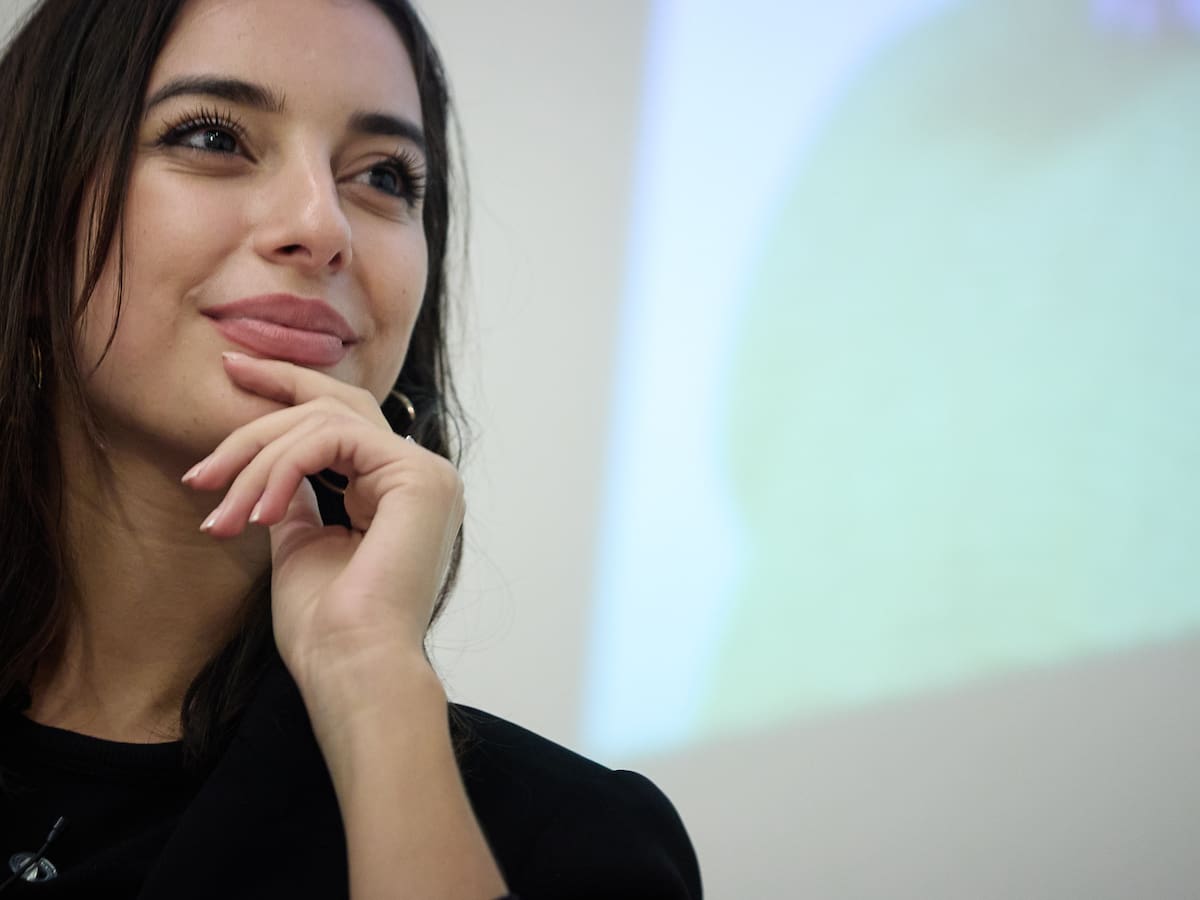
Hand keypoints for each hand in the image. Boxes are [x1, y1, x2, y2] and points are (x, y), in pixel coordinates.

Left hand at [182, 352, 463, 702]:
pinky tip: (258, 511)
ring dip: (258, 456)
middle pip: (338, 405)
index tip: (235, 373)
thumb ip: (298, 497)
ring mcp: (426, 474)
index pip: (344, 421)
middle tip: (224, 372)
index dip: (290, 391)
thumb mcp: (300, 542)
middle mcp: (420, 476)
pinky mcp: (418, 477)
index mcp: (399, 492)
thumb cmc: (327, 626)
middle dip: (275, 388)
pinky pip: (335, 441)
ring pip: (327, 421)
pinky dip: (283, 468)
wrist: (353, 667)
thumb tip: (273, 468)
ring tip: (218, 504)